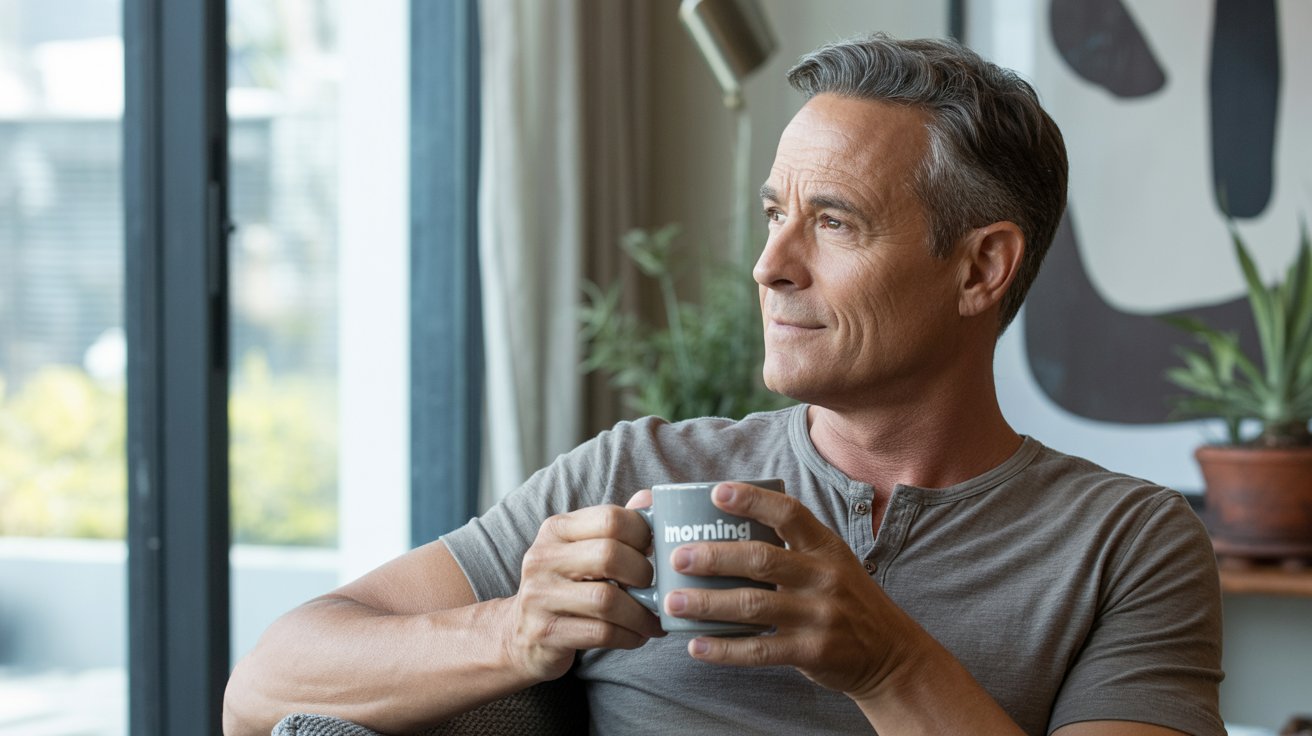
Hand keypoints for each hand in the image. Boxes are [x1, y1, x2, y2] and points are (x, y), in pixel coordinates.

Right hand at [506, 502, 663, 681]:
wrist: (520, 634)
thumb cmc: (564, 586)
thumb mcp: (582, 549)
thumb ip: (616, 525)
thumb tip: (650, 498)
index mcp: (556, 529)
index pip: (610, 519)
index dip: (643, 534)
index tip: (653, 552)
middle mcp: (542, 558)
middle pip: (609, 555)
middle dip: (642, 574)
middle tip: (653, 588)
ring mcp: (540, 596)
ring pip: (607, 600)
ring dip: (641, 614)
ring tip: (652, 619)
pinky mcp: (545, 632)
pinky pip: (601, 633)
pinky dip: (630, 636)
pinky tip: (638, 636)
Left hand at [661, 482, 921, 698]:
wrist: (891, 654)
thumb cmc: (846, 600)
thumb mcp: (832, 562)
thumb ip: (791, 547)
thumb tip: (727, 527)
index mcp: (825, 547)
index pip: (789, 514)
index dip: (752, 500)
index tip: (717, 492)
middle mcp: (823, 576)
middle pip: (761, 559)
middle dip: (714, 557)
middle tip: (677, 556)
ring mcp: (818, 615)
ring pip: (753, 606)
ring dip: (707, 603)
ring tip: (673, 601)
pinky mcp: (811, 652)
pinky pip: (759, 650)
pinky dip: (724, 649)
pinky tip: (696, 645)